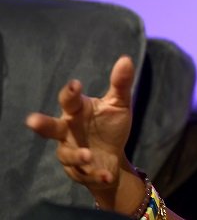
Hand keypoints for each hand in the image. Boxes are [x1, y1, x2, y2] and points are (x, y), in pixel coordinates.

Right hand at [26, 56, 136, 197]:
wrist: (113, 156)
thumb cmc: (110, 124)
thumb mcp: (119, 104)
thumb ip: (121, 84)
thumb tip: (126, 59)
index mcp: (77, 111)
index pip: (69, 100)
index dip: (70, 93)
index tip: (75, 85)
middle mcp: (68, 131)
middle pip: (51, 127)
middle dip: (42, 124)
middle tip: (32, 120)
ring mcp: (71, 151)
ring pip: (67, 154)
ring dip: (76, 155)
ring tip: (88, 154)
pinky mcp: (79, 170)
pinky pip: (84, 173)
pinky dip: (96, 174)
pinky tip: (107, 175)